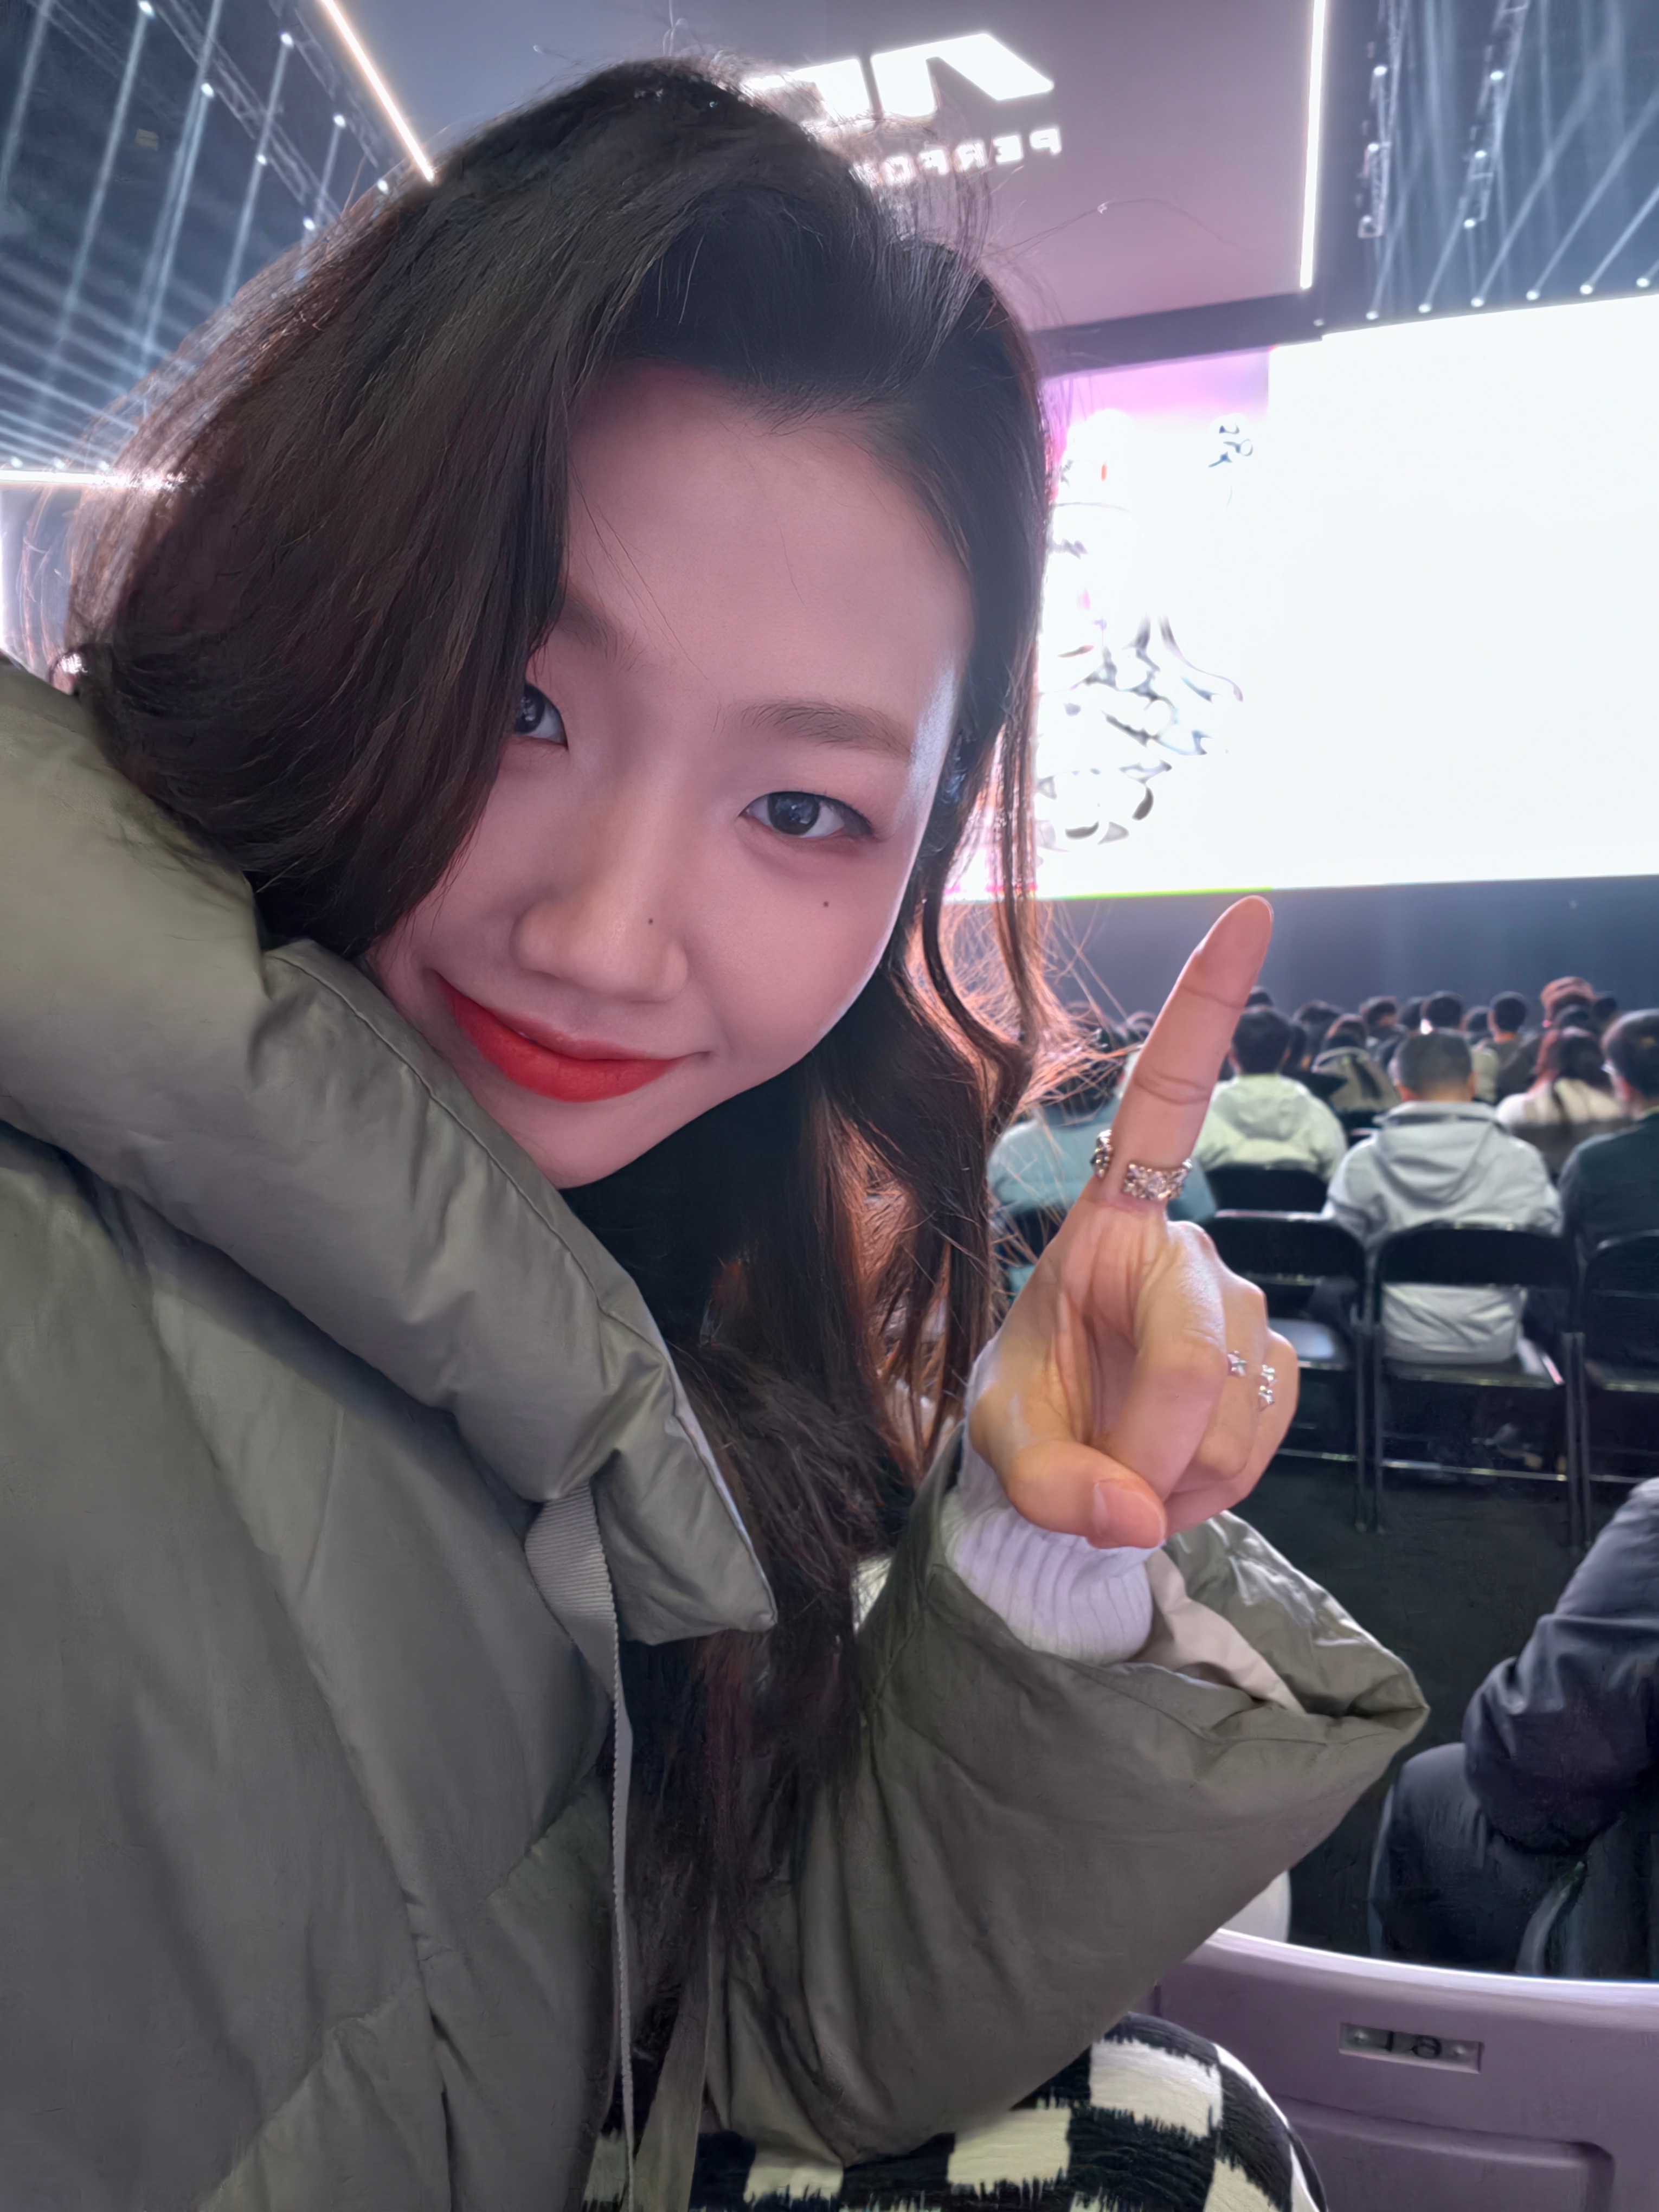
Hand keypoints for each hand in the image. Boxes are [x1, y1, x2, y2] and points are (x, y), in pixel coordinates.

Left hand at [969, 897, 1297, 1549]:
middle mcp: (1183, 1242)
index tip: (1252, 909)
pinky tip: (1180, 1473)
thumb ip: (1052, 1484)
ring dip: (1183, 1467)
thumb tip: (1130, 1515)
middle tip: (1110, 1493)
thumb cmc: (1028, 1413)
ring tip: (1130, 1476)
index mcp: (1108, 1218)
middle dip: (1153, 1438)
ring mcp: (1237, 1300)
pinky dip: (1221, 1474)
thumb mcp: (1003, 1443)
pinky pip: (1267, 1424)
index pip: (1164, 1096)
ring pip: (1236, 1397)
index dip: (1206, 1005)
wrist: (1069, 1467)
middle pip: (1195, 1341)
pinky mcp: (1271, 1359)